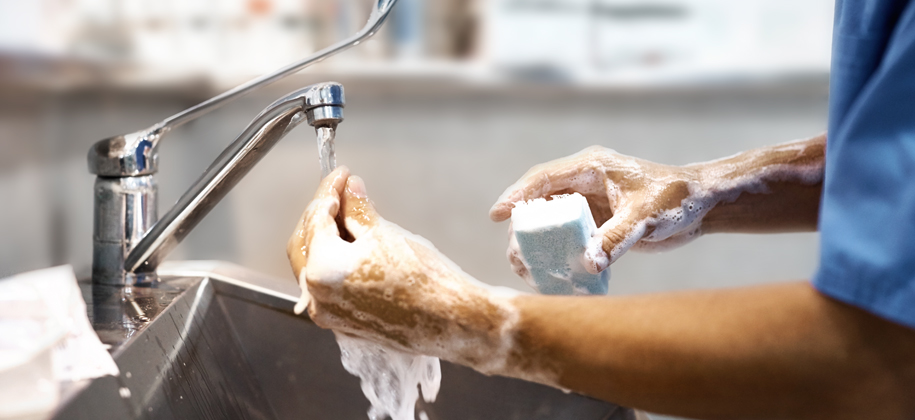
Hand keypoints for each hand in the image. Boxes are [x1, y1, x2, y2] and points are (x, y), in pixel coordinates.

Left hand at [287, 167, 515, 370]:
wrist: (450, 319)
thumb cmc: (421, 278)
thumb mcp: (384, 233)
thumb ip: (358, 208)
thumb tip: (350, 188)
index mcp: (321, 271)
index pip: (316, 219)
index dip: (329, 191)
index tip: (342, 175)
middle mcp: (316, 297)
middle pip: (305, 243)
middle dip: (321, 214)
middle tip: (341, 192)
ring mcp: (328, 313)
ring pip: (314, 265)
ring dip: (327, 237)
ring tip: (351, 215)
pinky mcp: (343, 322)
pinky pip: (328, 284)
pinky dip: (335, 261)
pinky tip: (354, 244)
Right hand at [490, 146, 707, 273]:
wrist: (702, 204)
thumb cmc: (675, 198)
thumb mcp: (644, 216)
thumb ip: (616, 238)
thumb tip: (587, 264)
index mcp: (590, 168)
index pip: (543, 179)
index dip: (517, 195)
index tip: (497, 215)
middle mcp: (584, 183)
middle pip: (541, 203)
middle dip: (524, 229)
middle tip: (515, 255)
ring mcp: (590, 204)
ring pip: (552, 222)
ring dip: (539, 244)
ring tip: (527, 269)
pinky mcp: (599, 224)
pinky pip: (571, 238)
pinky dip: (560, 255)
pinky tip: (553, 275)